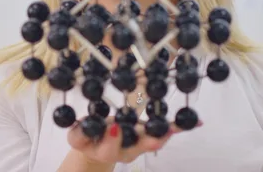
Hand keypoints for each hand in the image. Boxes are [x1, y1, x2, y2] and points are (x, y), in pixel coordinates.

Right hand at [67, 116, 202, 164]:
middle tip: (161, 130)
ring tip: (179, 126)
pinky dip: (175, 127)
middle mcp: (123, 151)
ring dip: (164, 133)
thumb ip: (79, 133)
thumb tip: (86, 122)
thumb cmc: (87, 139)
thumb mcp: (77, 137)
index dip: (111, 137)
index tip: (115, 126)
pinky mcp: (145, 138)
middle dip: (147, 139)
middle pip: (136, 148)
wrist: (95, 148)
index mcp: (103, 150)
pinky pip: (161, 134)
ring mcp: (136, 146)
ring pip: (151, 142)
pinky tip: (196, 122)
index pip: (108, 147)